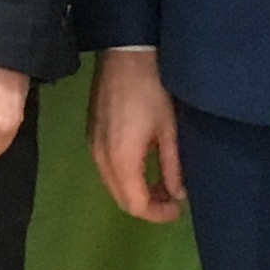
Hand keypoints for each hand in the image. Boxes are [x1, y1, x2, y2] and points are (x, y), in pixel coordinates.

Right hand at [88, 46, 185, 223]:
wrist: (124, 55)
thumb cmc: (152, 90)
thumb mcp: (169, 130)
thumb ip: (172, 166)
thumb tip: (178, 194)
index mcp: (121, 159)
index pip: (136, 204)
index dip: (157, 214)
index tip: (178, 210)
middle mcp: (101, 158)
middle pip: (121, 199)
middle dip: (147, 206)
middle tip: (172, 200)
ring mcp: (92, 147)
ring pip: (112, 185)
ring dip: (135, 191)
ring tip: (161, 184)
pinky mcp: (91, 135)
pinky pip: (106, 169)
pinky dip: (124, 177)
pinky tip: (143, 166)